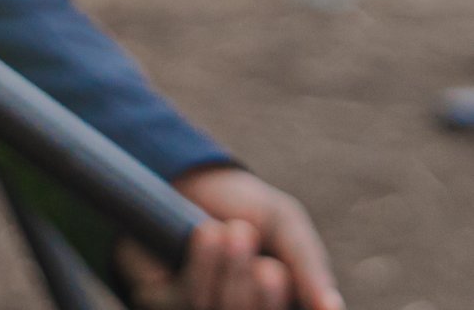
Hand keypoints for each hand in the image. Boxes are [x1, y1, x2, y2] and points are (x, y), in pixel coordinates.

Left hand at [118, 167, 341, 309]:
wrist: (189, 179)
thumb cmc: (245, 207)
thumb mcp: (286, 226)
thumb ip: (311, 268)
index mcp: (275, 303)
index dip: (271, 301)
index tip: (272, 269)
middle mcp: (240, 309)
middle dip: (252, 289)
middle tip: (248, 242)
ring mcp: (202, 309)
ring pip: (216, 309)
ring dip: (227, 267)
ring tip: (226, 230)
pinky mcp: (163, 301)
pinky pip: (182, 300)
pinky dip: (198, 265)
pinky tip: (204, 233)